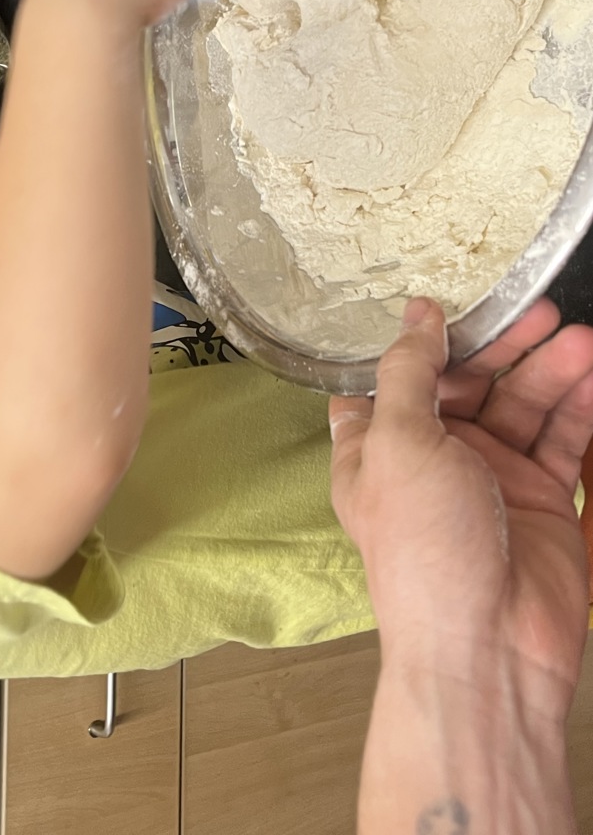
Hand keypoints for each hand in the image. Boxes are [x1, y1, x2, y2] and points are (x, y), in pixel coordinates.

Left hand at [330, 296, 592, 722]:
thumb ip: (409, 372)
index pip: (397, 376)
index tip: (453, 301)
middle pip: (470, 381)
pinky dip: (579, 405)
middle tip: (541, 313)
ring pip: (522, 404)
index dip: (423, 340)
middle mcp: (433, 457)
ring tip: (580, 340)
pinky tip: (592, 376)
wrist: (490, 648)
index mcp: (379, 446)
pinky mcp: (541, 496)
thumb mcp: (398, 444)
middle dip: (504, 346)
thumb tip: (416, 314)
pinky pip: (562, 437)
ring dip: (551, 371)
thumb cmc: (423, 552)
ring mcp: (491, 476)